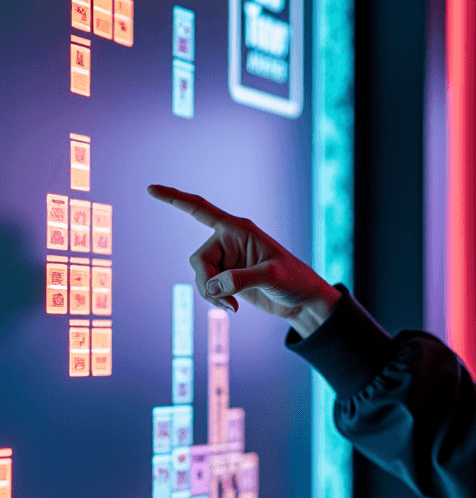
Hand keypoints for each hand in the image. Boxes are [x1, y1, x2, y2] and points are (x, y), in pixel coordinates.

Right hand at [147, 184, 340, 337]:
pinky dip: (215, 299)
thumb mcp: (272, 277)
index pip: (201, 209)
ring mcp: (228, 260)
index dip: (175, 199)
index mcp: (238, 229)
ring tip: (232, 306)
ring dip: (211, 294)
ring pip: (201, 275)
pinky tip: (232, 307)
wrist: (303, 300)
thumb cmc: (295, 280)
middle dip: (206, 281)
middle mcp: (229, 241)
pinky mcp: (228, 278)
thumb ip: (241, 279)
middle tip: (225, 299)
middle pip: (199, 259)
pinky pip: (208, 287)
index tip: (151, 189)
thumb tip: (213, 286)